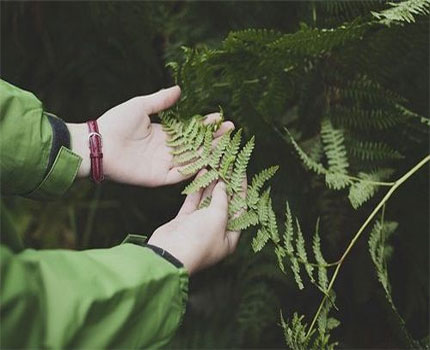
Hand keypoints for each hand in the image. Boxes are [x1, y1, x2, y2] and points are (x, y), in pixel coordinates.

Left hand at [67, 86, 233, 185]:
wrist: (100, 143)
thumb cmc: (116, 122)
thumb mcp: (141, 106)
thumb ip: (160, 100)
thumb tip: (178, 90)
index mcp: (163, 134)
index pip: (190, 130)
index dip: (205, 124)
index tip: (220, 117)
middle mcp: (167, 150)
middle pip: (196, 145)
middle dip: (214, 137)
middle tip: (231, 129)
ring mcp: (164, 164)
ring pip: (193, 159)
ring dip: (209, 152)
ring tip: (227, 142)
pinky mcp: (160, 178)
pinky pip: (182, 175)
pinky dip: (196, 170)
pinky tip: (211, 161)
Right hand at [148, 174, 245, 274]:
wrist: (168, 253)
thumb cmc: (198, 239)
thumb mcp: (217, 218)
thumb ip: (222, 200)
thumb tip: (223, 187)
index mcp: (229, 237)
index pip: (240, 209)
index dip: (241, 190)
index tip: (241, 173)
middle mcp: (216, 232)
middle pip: (224, 204)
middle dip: (226, 185)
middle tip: (227, 166)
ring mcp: (199, 226)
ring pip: (208, 201)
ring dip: (211, 184)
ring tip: (215, 166)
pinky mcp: (184, 221)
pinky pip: (194, 202)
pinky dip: (198, 189)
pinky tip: (201, 173)